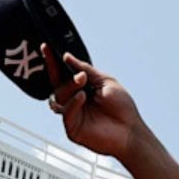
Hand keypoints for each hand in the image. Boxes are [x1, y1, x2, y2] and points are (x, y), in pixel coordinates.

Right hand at [43, 44, 142, 158]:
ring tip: (82, 81)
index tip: (46, 47)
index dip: (53, 61)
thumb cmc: (122, 108)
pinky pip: (66, 112)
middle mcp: (73, 100)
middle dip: (60, 73)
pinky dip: (72, 102)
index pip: (61, 73)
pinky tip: (82, 96)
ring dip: (69, 87)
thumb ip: (86, 69)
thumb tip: (67, 57)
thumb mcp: (106, 82)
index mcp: (80, 89)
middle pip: (56, 84)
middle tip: (78, 73)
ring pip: (59, 96)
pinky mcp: (72, 128)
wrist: (132, 131)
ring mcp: (72, 114)